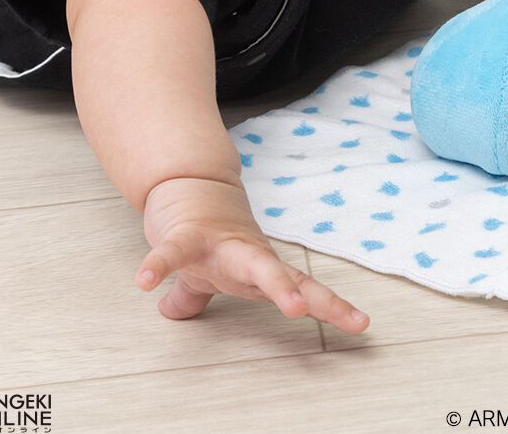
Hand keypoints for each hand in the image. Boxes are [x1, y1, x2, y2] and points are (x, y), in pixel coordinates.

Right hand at [136, 176, 369, 332]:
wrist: (188, 183)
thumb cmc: (206, 233)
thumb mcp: (205, 272)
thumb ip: (197, 296)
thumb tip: (174, 311)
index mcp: (258, 269)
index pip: (302, 288)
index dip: (331, 306)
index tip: (362, 324)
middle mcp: (248, 255)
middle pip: (288, 277)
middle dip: (312, 297)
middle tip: (346, 317)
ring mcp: (221, 243)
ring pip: (255, 264)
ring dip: (278, 284)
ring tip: (294, 308)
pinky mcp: (188, 234)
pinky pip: (174, 252)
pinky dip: (160, 264)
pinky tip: (145, 280)